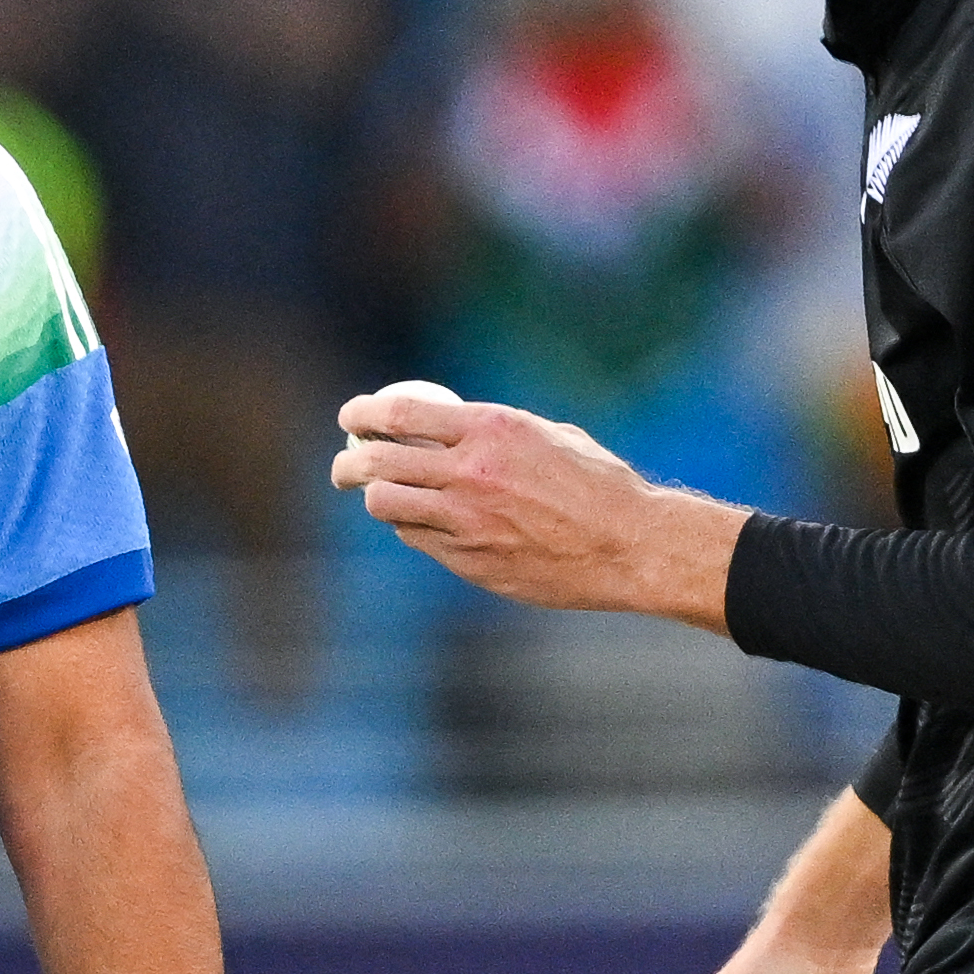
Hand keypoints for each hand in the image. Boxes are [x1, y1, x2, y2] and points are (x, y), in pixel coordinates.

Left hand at [329, 382, 746, 627]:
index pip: (400, 413)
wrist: (631, 546)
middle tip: (343, 466)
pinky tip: (426, 523)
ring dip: (377, 499)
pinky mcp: (470, 561)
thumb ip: (493, 433)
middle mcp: (471, 473)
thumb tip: (445, 426)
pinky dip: (414, 528)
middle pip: (377, 462)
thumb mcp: (548, 436)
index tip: (350, 417)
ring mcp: (467, 521)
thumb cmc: (597, 485)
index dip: (363, 413)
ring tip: (380, 496)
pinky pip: (419, 539)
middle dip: (348, 463)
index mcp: (491, 430)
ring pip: (386, 506)